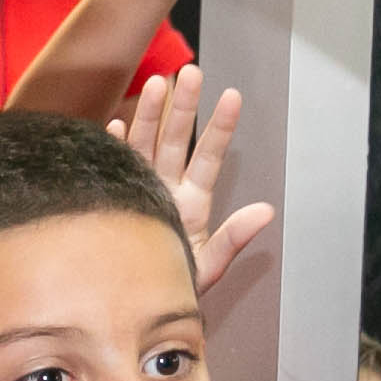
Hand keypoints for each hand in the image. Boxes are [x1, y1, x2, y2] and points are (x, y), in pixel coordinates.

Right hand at [108, 69, 273, 292]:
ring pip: (147, 145)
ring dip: (151, 114)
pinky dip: (114, 145)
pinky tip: (114, 124)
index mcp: (192, 203)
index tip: (232, 96)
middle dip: (184, 107)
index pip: (210, 159)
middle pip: (177, 141)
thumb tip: (268, 211)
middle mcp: (166, 189)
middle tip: (191, 72)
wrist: (134, 309)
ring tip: (159, 82)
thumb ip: (234, 239)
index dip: (221, 128)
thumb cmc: (174, 290)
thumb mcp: (208, 266)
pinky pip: (113, 166)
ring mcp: (139, 190)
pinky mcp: (113, 199)